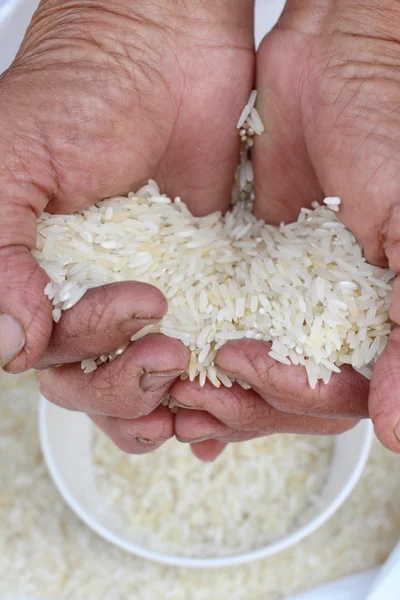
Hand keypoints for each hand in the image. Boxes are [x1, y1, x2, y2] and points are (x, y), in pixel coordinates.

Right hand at [0, 0, 253, 450]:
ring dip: (163, 392)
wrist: (163, 52)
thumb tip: (12, 344)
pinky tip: (219, 389)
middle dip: (128, 383)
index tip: (133, 312)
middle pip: (95, 382)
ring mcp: (144, 291)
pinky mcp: (198, 281)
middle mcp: (84, 294)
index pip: (49, 357)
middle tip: (167, 346)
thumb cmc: (80, 95)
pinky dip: (208, 379)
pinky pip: (199, 344)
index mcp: (32, 277)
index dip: (86, 366)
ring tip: (189, 364)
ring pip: (143, 376)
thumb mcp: (14, 165)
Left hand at [174, 0, 399, 459]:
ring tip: (171, 390)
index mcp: (375, 322)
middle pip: (284, 397)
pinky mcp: (246, 269)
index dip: (290, 395)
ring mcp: (285, 298)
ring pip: (247, 370)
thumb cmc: (389, 132)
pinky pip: (221, 322)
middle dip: (240, 403)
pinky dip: (197, 352)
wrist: (337, 63)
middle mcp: (331, 320)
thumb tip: (396, 426)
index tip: (245, 362)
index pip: (333, 396)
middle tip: (192, 394)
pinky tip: (173, 369)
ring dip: (211, 389)